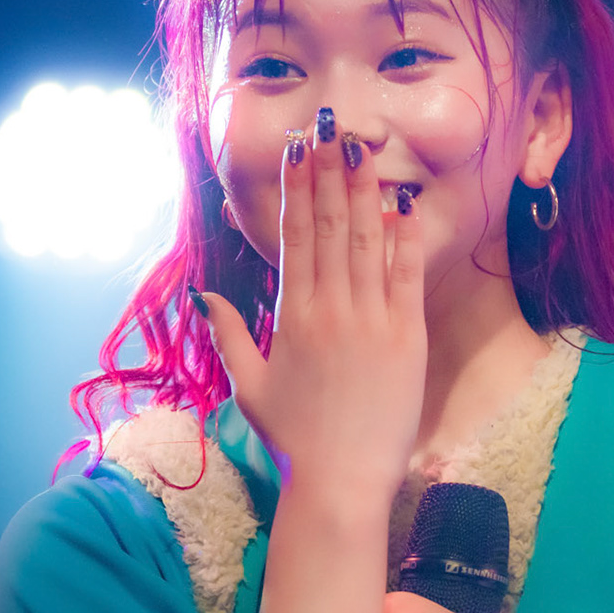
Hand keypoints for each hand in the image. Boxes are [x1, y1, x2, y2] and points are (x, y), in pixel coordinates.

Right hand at [196, 113, 425, 503]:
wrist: (340, 482)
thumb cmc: (293, 439)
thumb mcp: (248, 386)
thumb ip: (228, 335)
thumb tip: (205, 294)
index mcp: (291, 317)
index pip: (294, 238)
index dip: (297, 189)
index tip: (298, 151)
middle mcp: (331, 309)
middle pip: (330, 227)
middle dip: (328, 174)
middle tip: (329, 130)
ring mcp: (372, 321)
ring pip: (367, 241)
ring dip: (363, 192)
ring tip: (360, 149)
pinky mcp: (407, 338)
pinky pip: (406, 276)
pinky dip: (405, 238)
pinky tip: (402, 204)